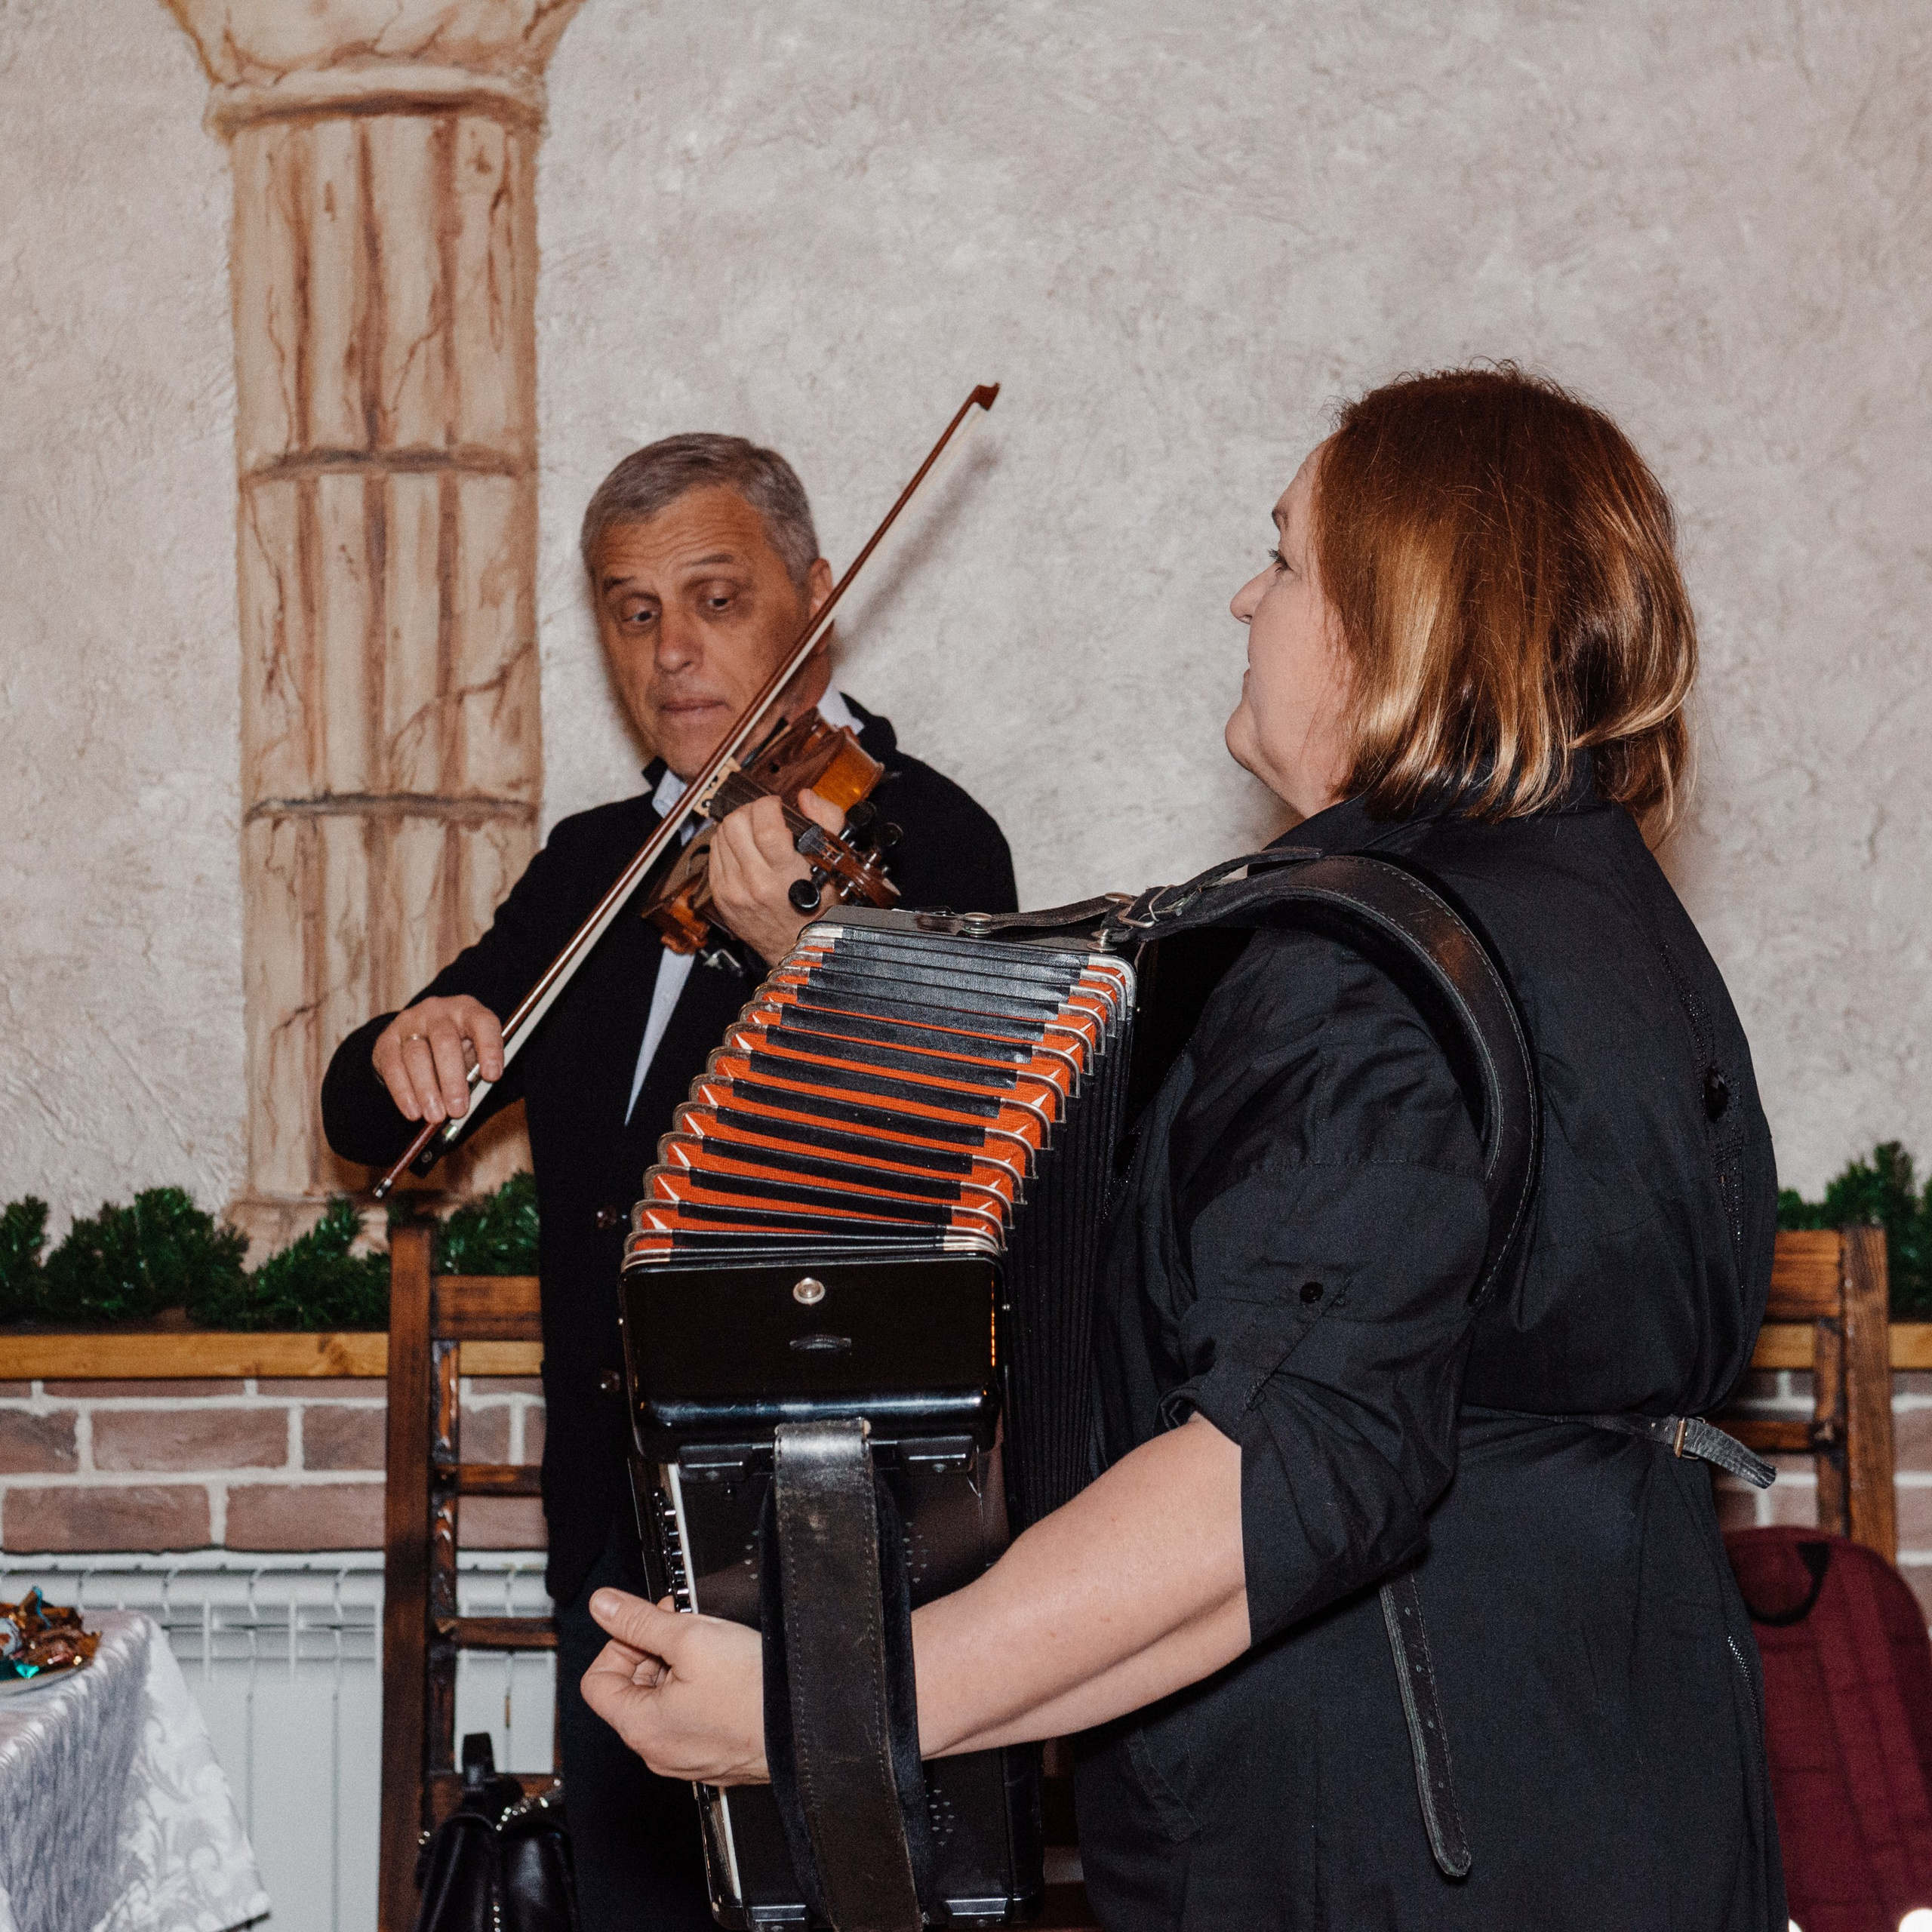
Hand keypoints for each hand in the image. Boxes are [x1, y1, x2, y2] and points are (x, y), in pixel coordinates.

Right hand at [371, 996, 503, 1124]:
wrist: (419, 1035)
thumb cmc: (456, 1048)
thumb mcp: (472, 1052)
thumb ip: (476, 1070)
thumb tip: (473, 1103)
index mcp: (468, 1010)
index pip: (483, 1023)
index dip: (489, 1049)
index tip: (492, 1077)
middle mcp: (438, 1011)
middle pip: (445, 1042)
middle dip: (452, 1080)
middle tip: (458, 1109)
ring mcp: (410, 1023)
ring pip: (416, 1055)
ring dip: (427, 1090)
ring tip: (436, 1116)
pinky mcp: (387, 1040)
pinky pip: (393, 1067)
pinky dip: (403, 1093)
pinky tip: (413, 1112)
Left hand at [581, 1589, 768, 1784]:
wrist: (807, 1728)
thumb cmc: (754, 1693)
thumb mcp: (691, 1636)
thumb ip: (639, 1620)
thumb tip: (603, 1607)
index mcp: (640, 1727)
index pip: (596, 1680)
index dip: (619, 1644)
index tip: (647, 1627)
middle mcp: (657, 1752)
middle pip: (631, 1691)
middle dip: (653, 1653)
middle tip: (686, 1630)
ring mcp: (686, 1759)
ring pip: (663, 1705)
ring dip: (679, 1671)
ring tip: (712, 1652)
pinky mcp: (713, 1758)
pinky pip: (690, 1721)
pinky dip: (700, 1694)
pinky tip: (726, 1677)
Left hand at [706, 788, 846, 961]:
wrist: (796, 948)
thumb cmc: (819, 910)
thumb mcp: (835, 865)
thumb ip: (827, 822)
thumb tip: (806, 798)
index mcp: (785, 875)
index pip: (764, 825)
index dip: (768, 805)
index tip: (777, 806)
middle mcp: (755, 883)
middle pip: (736, 825)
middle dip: (751, 811)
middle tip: (765, 816)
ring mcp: (733, 890)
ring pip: (720, 835)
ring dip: (737, 825)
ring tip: (755, 831)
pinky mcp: (721, 896)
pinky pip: (714, 854)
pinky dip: (727, 844)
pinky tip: (744, 849)